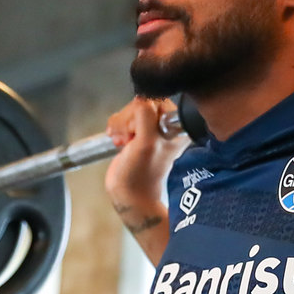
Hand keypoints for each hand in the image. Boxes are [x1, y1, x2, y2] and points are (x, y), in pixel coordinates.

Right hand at [104, 97, 185, 234]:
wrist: (129, 194)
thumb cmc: (140, 174)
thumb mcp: (146, 142)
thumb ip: (145, 116)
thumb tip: (141, 98)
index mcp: (176, 126)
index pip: (155, 100)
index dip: (140, 112)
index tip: (136, 130)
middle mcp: (166, 126)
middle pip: (140, 103)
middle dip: (128, 119)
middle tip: (129, 138)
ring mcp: (151, 129)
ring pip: (130, 110)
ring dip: (121, 125)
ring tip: (123, 142)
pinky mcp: (137, 133)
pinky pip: (124, 118)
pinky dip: (117, 128)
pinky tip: (120, 141)